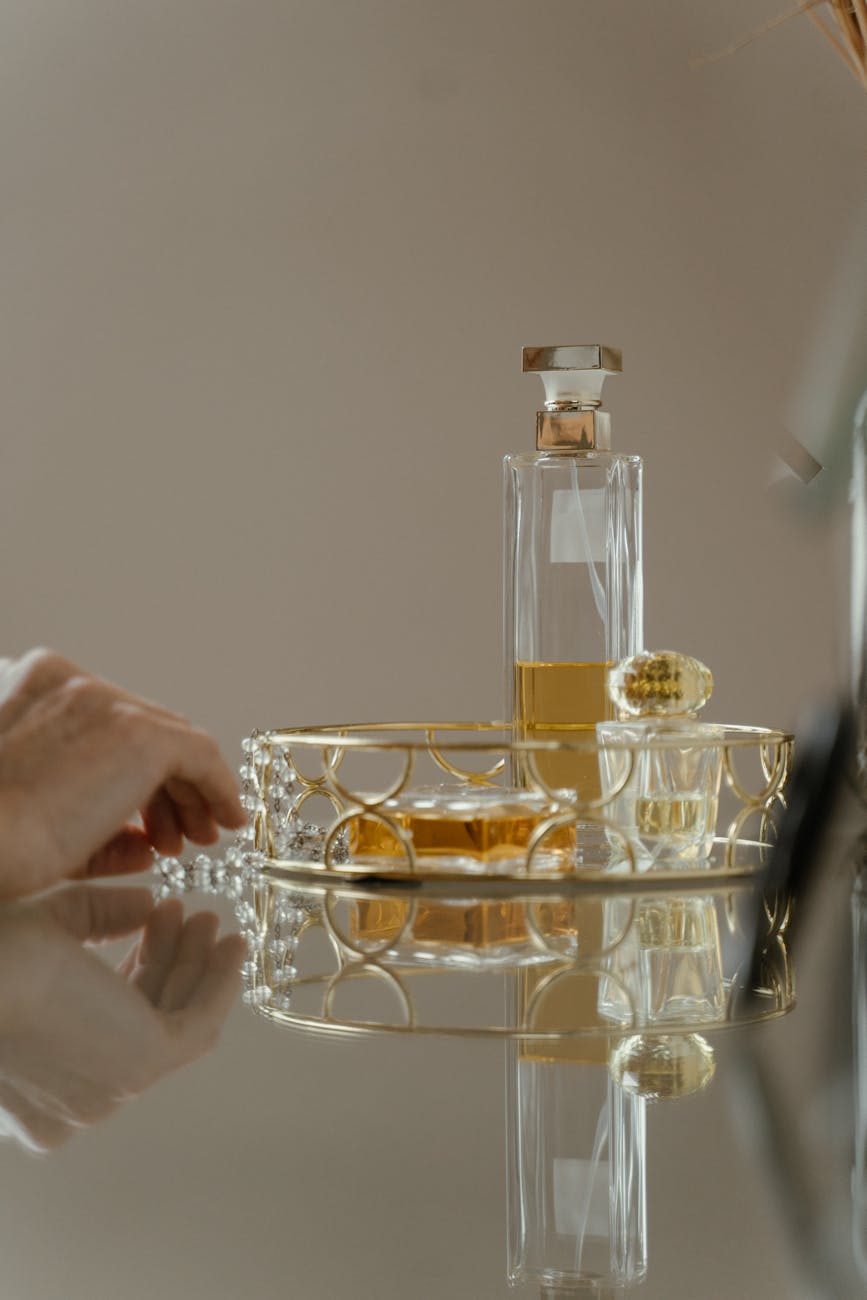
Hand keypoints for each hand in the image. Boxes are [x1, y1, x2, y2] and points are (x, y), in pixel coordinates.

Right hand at [0, 649, 245, 897]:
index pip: (109, 723)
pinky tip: (226, 820)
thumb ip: (96, 826)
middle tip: (185, 832)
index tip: (151, 816)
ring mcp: (107, 703)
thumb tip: (146, 845)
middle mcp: (72, 682)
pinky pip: (199, 755)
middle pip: (144, 729)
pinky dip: (219, 787)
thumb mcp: (40, 820)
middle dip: (167, 786)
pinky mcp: (139, 733)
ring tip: (203, 836)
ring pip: (173, 741)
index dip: (135, 773)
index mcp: (36, 687)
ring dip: (192, 792)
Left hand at [0, 885, 244, 1150]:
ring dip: (197, 965)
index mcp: (37, 1081)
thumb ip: (96, 916)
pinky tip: (232, 943)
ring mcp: (109, 1089)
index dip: (140, 966)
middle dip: (171, 961)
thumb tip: (148, 904)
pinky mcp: (140, 1065)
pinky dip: (219, 981)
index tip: (159, 921)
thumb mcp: (45, 928)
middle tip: (189, 916)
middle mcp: (74, 1100)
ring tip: (210, 918)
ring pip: (172, 1020)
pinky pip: (196, 1024)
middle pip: (143, 1019)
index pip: (105, 1022)